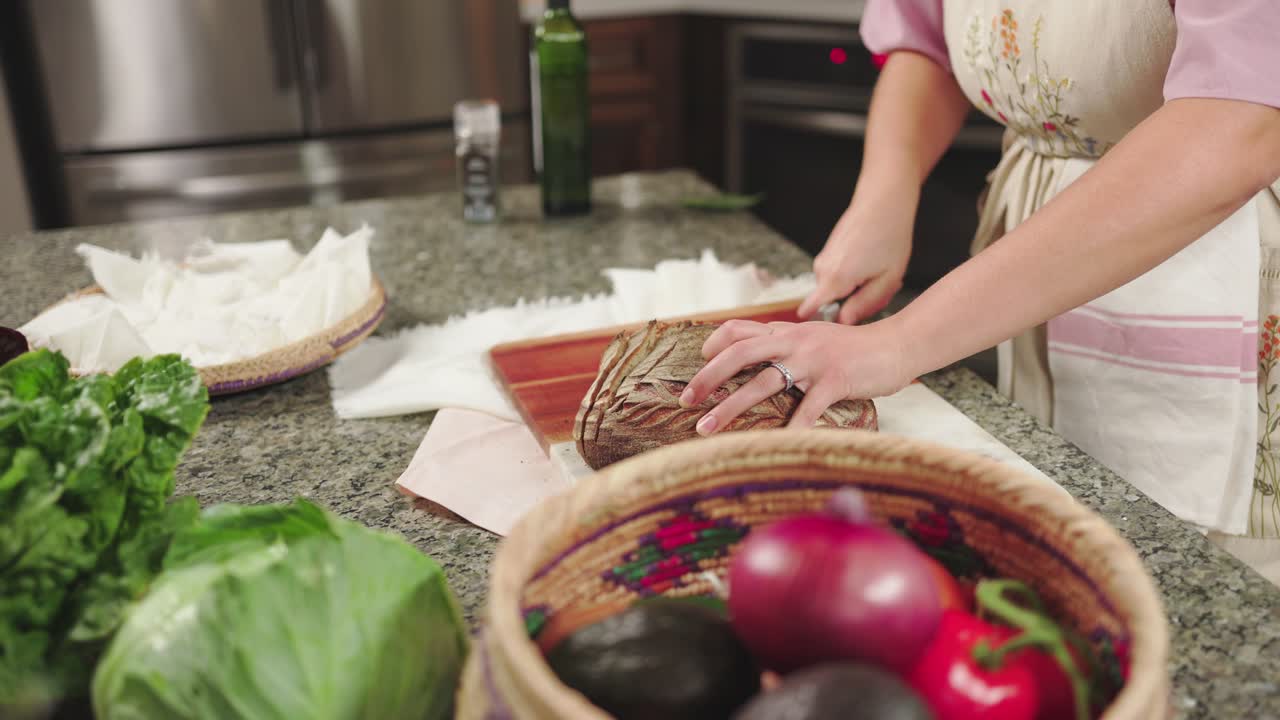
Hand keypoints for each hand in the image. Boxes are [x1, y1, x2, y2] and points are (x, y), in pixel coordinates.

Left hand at [677, 318, 911, 434]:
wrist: (897, 345)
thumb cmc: (854, 349)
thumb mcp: (815, 338)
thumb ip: (787, 343)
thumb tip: (759, 356)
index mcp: (786, 332)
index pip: (739, 329)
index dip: (713, 344)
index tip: (698, 363)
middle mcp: (794, 342)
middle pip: (739, 354)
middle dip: (708, 378)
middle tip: (686, 400)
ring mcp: (814, 361)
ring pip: (763, 382)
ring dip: (730, 408)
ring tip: (706, 428)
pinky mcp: (835, 380)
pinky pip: (806, 408)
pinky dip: (789, 429)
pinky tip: (772, 447)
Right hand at [796, 193, 915, 323]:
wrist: (883, 201)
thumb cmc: (889, 236)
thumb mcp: (887, 279)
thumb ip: (864, 306)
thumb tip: (844, 323)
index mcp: (834, 279)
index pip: (811, 311)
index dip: (822, 326)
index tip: (832, 332)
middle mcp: (822, 269)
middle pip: (833, 303)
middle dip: (855, 301)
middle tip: (880, 287)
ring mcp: (823, 259)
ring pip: (838, 288)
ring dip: (858, 286)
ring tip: (879, 270)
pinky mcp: (828, 252)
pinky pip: (839, 275)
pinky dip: (856, 274)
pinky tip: (874, 260)